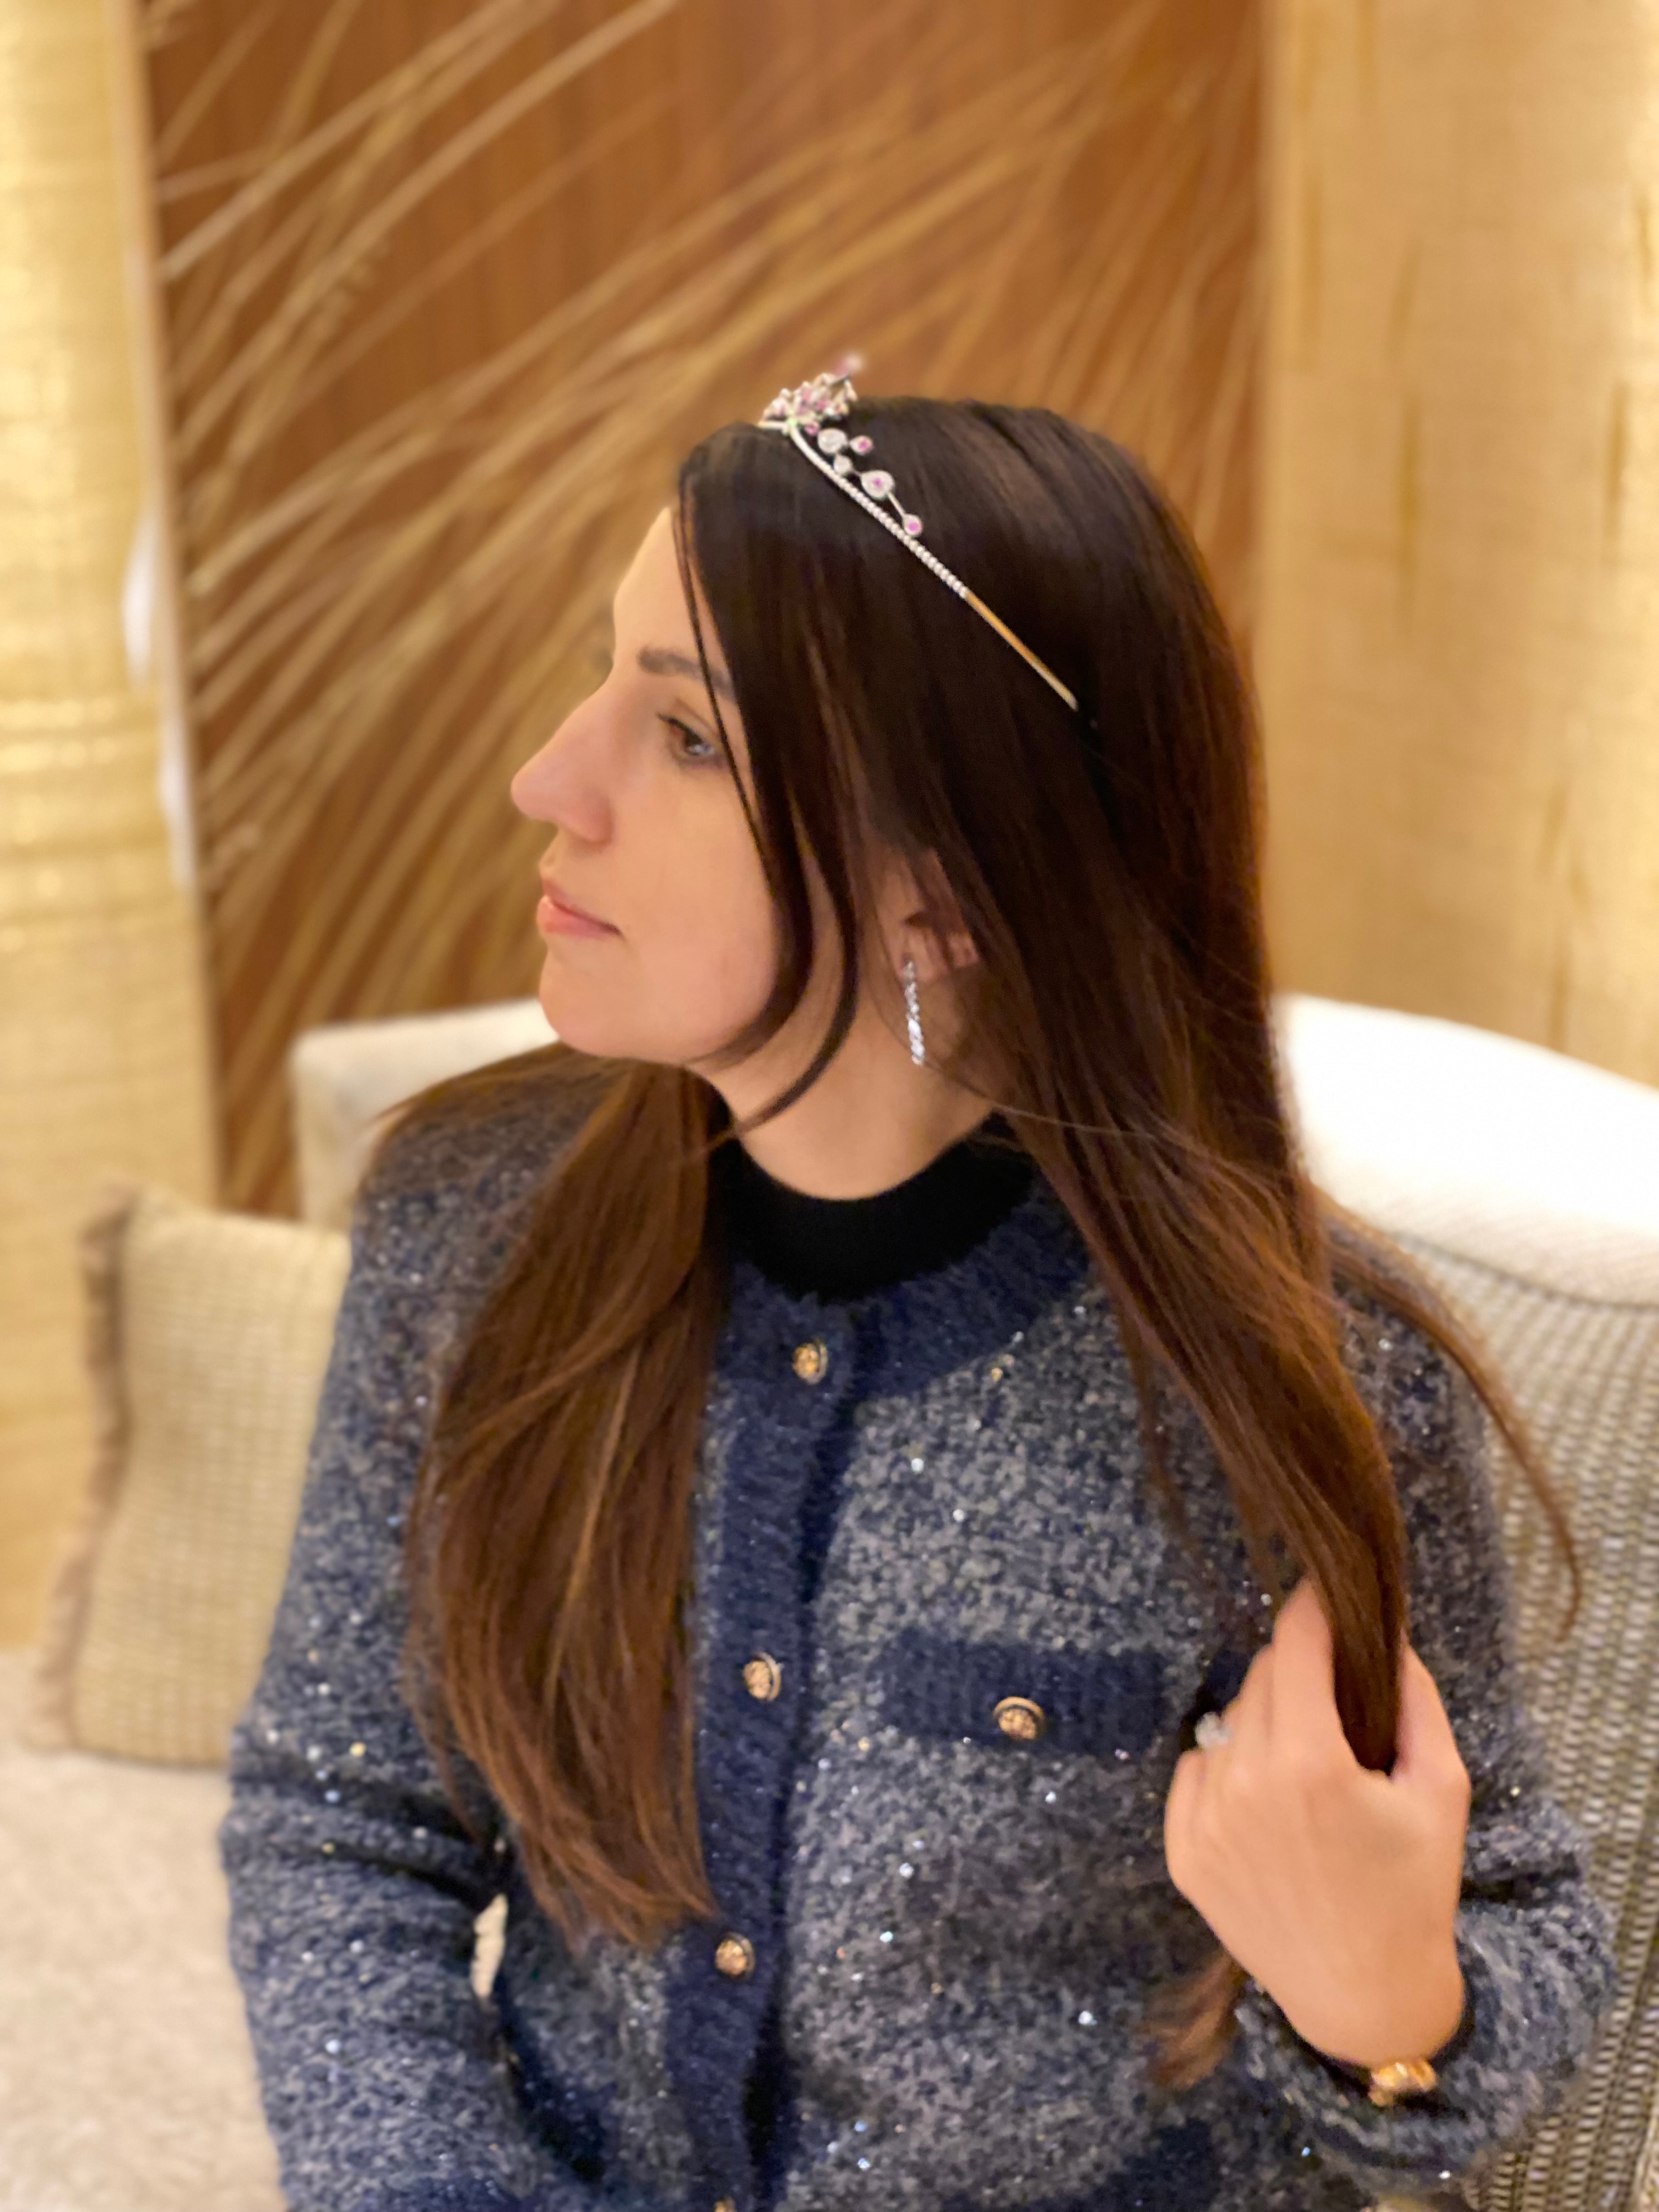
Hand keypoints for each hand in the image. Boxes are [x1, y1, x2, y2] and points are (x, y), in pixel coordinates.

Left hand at [1163, 1578, 1470, 2068]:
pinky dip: (1228, 1770)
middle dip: (1298, 1676)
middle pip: (1260, 1680)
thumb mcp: (1441, 1790)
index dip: (1312, 1610)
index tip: (1324, 1590)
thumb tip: (1387, 1633)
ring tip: (1308, 1769)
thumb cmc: (1413, 1893)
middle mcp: (1244, 1786)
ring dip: (1264, 1725)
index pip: (1293, 1646)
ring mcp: (1205, 1821)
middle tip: (1336, 1700)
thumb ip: (1416, 1699)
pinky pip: (1197, 1771)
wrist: (1365, 1999)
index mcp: (1310, 1766)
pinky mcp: (1182, 1853)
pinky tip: (1270, 1805)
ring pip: (1227, 1724)